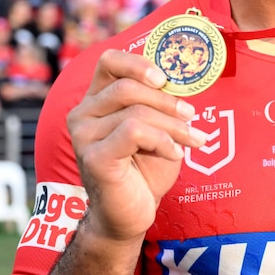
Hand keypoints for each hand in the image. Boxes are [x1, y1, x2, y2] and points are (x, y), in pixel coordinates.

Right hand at [66, 50, 206, 244]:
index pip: (109, 62)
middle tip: (191, 115)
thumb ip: (159, 101)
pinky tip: (174, 154)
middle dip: (167, 101)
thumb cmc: (145, 167)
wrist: (132, 213)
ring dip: (172, 125)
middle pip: (128, 87)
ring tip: (191, 139)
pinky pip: (134, 132)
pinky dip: (162, 140)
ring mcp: (84, 136)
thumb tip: (180, 79)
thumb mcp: (156, 126)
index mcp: (96, 100)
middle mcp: (83, 114)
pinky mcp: (94, 157)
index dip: (138, 63)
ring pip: (136, 112)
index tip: (165, 78)